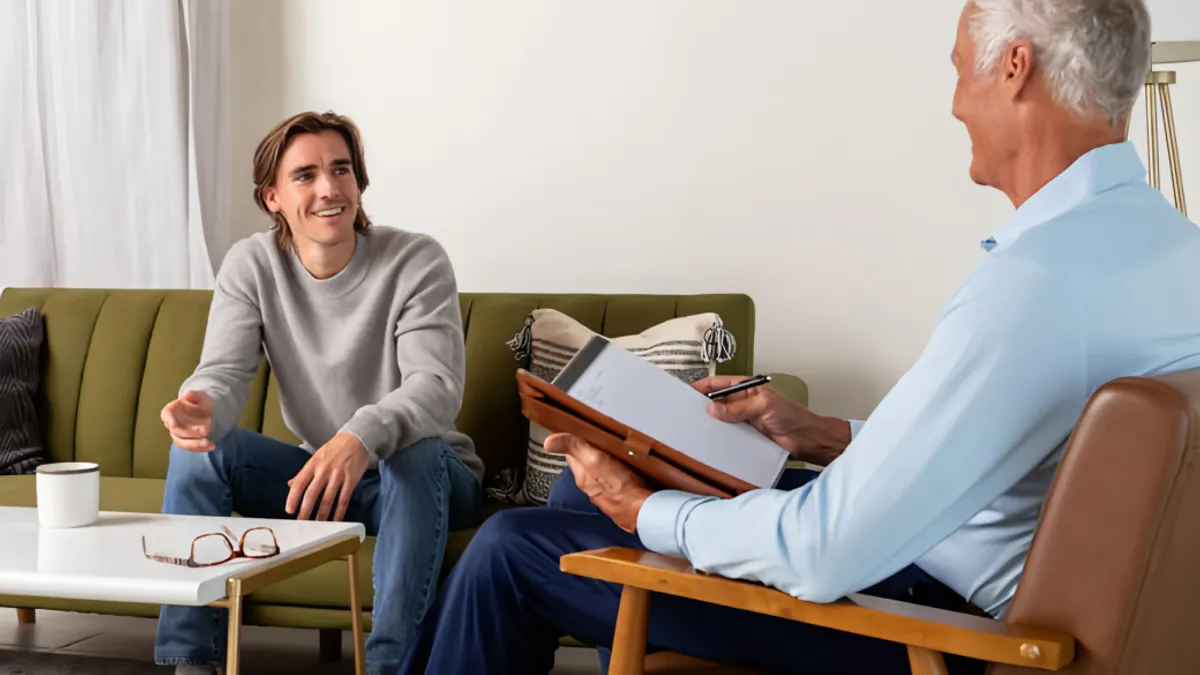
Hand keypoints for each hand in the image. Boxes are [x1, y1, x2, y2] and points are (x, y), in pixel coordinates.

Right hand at [161, 390, 214, 451]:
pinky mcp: (185, 442)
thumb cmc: (199, 402)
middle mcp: (171, 423)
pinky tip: (211, 445)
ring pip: (181, 442)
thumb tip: (188, 395)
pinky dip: (201, 448)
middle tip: (205, 431)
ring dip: (194, 444)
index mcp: (172, 410)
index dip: (169, 419)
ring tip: (208, 442)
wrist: (206, 411)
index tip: (174, 424)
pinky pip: (190, 448)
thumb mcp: (199, 396)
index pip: (166, 414)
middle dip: (189, 432)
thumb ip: (194, 395)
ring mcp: (177, 434)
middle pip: (176, 431)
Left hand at [286, 432, 368, 521]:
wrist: (356, 439)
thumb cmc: (335, 449)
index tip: (289, 510)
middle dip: (305, 510)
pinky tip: (336, 519)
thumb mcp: (316, 457)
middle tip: (301, 522)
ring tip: (318, 525)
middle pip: (312, 493)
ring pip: (328, 498)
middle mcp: (324, 470)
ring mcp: (338, 475)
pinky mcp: (351, 479)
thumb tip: (290, 484)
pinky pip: (344, 498)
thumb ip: (303, 472)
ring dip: (322, 514)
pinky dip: (339, 511)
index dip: (293, 498)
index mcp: (313, 464)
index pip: (299, 483)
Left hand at [545, 433, 651, 532]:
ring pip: (601, 474)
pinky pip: (616, 482)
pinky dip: (617, 475)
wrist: (644, 512)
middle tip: (598, 438)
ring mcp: (607, 494)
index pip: (572, 454)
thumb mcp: (594, 460)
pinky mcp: (622, 498)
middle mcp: (592, 487)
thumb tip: (548, 442)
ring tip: (613, 452)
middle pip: (586, 464)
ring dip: (604, 464)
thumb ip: (573, 448)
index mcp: (583, 477)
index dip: (574, 440)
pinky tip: (627, 470)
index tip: (578, 430)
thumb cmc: (622, 488)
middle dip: (590, 451)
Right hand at [692, 375, 850, 464]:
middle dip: (701, 406)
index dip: (701, 386)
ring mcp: (742, 420)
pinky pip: (727, 436)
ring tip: (694, 428)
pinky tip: (709, 441)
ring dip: (709, 424)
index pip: (717, 384)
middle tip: (686, 413)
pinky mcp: (745, 436)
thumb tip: (713, 408)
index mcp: (745, 388)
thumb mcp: (763, 405)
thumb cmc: (791, 415)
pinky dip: (718, 438)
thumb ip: (738, 407)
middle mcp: (741, 402)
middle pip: (716, 402)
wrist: (805, 439)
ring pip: (720, 420)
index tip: (686, 392)